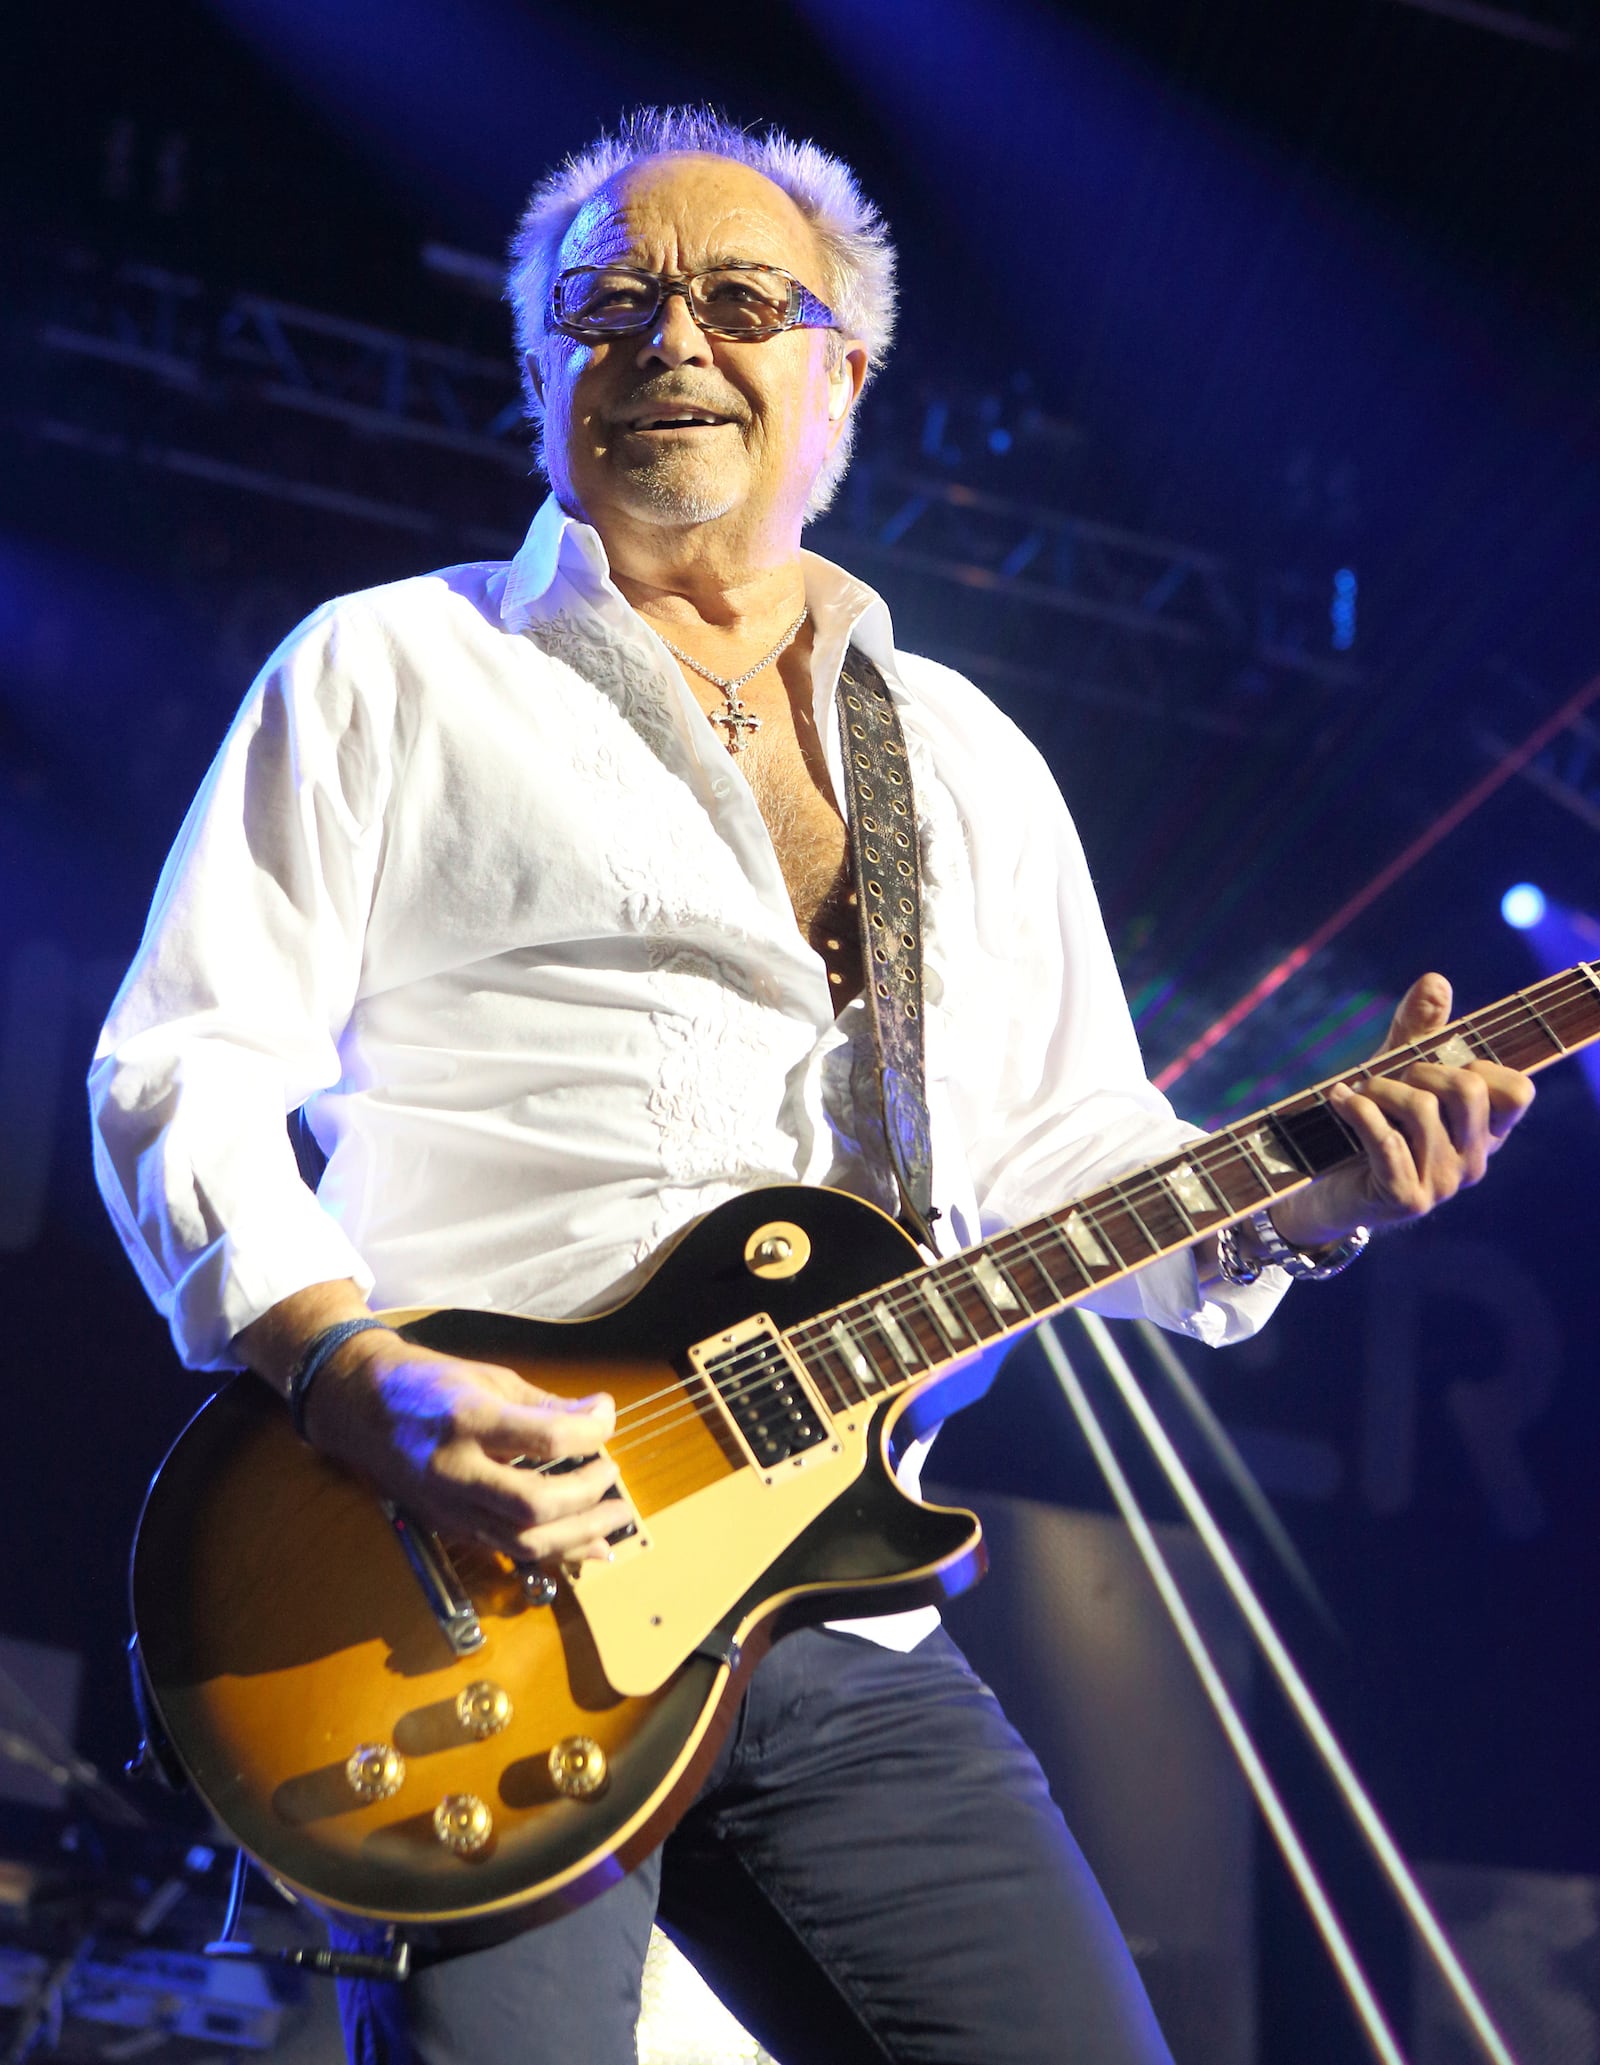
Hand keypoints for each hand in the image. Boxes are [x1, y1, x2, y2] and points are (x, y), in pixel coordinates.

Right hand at [305, 1329, 628, 1565]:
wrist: (360, 1408)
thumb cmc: (428, 1384)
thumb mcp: (489, 1379)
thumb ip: (546, 1405)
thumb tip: (600, 1415)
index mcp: (467, 1420)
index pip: (546, 1438)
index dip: (591, 1430)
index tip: (606, 1416)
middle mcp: (455, 1471)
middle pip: (535, 1504)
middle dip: (588, 1493)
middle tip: (611, 1471)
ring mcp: (449, 1507)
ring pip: (525, 1541)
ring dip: (581, 1533)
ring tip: (614, 1514)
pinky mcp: (451, 1527)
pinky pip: (511, 1550)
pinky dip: (557, 1552)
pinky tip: (590, 1545)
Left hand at [1270, 972, 1535, 1249]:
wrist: (1324, 1187)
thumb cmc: (1371, 1122)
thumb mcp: (1396, 1070)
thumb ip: (1419, 1028)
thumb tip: (1436, 980)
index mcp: (1486, 1131)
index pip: (1518, 1090)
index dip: (1477, 1065)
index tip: (1435, 1065)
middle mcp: (1475, 1160)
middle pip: (1469, 1089)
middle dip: (1420, 1068)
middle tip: (1389, 1076)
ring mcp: (1444, 1184)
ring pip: (1422, 1109)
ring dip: (1379, 1088)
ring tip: (1359, 1093)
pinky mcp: (1408, 1198)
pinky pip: (1387, 1139)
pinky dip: (1358, 1110)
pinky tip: (1341, 1100)